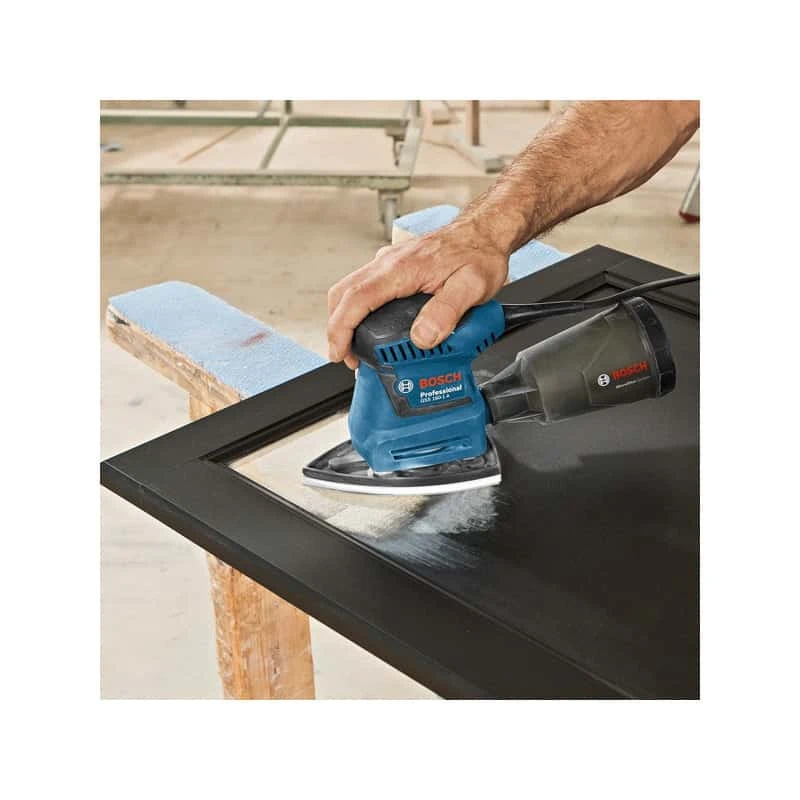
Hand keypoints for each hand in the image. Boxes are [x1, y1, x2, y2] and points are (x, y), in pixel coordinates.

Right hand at [327, 219, 509, 368]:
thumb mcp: (473, 286)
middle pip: (343, 295)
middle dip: (337, 329)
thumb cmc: (479, 254)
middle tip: (347, 357)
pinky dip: (358, 311)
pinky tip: (373, 328)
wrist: (484, 232)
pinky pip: (365, 289)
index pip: (356, 298)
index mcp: (401, 268)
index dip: (340, 328)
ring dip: (346, 320)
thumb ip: (447, 312)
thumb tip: (422, 337)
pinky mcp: (392, 268)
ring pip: (350, 291)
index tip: (339, 352)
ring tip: (359, 348)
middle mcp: (388, 263)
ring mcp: (387, 264)